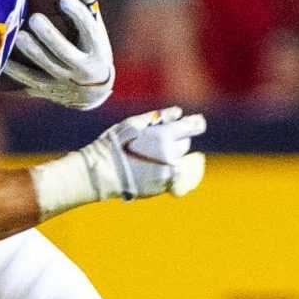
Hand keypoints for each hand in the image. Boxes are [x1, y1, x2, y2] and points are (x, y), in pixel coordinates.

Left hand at [2, 0, 113, 109]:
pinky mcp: (47, 89)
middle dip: (49, 36)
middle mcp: (82, 68)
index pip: (90, 31)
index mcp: (97, 50)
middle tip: (35, 18)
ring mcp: (63, 81)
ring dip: (31, 51)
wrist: (92, 93)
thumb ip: (89, 8)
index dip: (78, 15)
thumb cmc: (92, 50)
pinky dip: (14, 70)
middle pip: (64, 52)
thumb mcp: (97, 31)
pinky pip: (28, 80)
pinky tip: (2, 56)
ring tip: (19, 35)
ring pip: (45, 67)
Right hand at [76, 106, 206, 201]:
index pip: (192, 127)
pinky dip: (176, 172)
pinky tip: (164, 169)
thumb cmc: (114, 144)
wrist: (101, 173)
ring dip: (177, 157)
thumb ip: (158, 117)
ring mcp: (169, 173)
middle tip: (162, 140)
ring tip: (161, 156)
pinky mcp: (165, 186)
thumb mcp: (132, 124)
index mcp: (164, 136)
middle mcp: (170, 155)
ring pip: (184, 162)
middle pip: (185, 144)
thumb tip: (178, 112)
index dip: (196, 123)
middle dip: (178, 140)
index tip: (197, 122)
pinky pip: (180, 178)